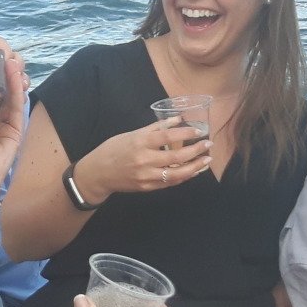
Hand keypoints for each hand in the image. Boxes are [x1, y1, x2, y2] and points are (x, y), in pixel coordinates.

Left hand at [0, 38, 15, 169]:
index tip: (7, 62)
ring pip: (12, 80)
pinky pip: (10, 98)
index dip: (5, 51)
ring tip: (21, 87)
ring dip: (20, 80)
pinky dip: (17, 96)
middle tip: (17, 76)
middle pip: (9, 62)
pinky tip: (18, 100)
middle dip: (17, 66)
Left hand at [0, 49, 28, 201]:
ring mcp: (5, 123)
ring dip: (14, 77)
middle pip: (3, 88)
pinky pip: (18, 107)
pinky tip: (15, 74)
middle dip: (7, 71)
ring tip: (13, 61)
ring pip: (13, 95)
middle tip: (8, 58)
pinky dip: (17, 90)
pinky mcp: (14, 132)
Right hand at [74, 118, 210, 204]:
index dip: (186, 134)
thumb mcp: (131, 134)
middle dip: (196, 151)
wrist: (98, 173)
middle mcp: (145, 160)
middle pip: (177, 157)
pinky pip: (169, 183)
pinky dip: (183, 177)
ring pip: (177, 174)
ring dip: (195, 167)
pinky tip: (193, 171)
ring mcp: (146, 176)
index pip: (169, 136)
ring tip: (206, 160)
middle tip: (208, 145)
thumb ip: (155, 128)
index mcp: (140, 142)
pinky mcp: (146, 187)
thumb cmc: (113, 149)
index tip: (198, 131)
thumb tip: (177, 119)